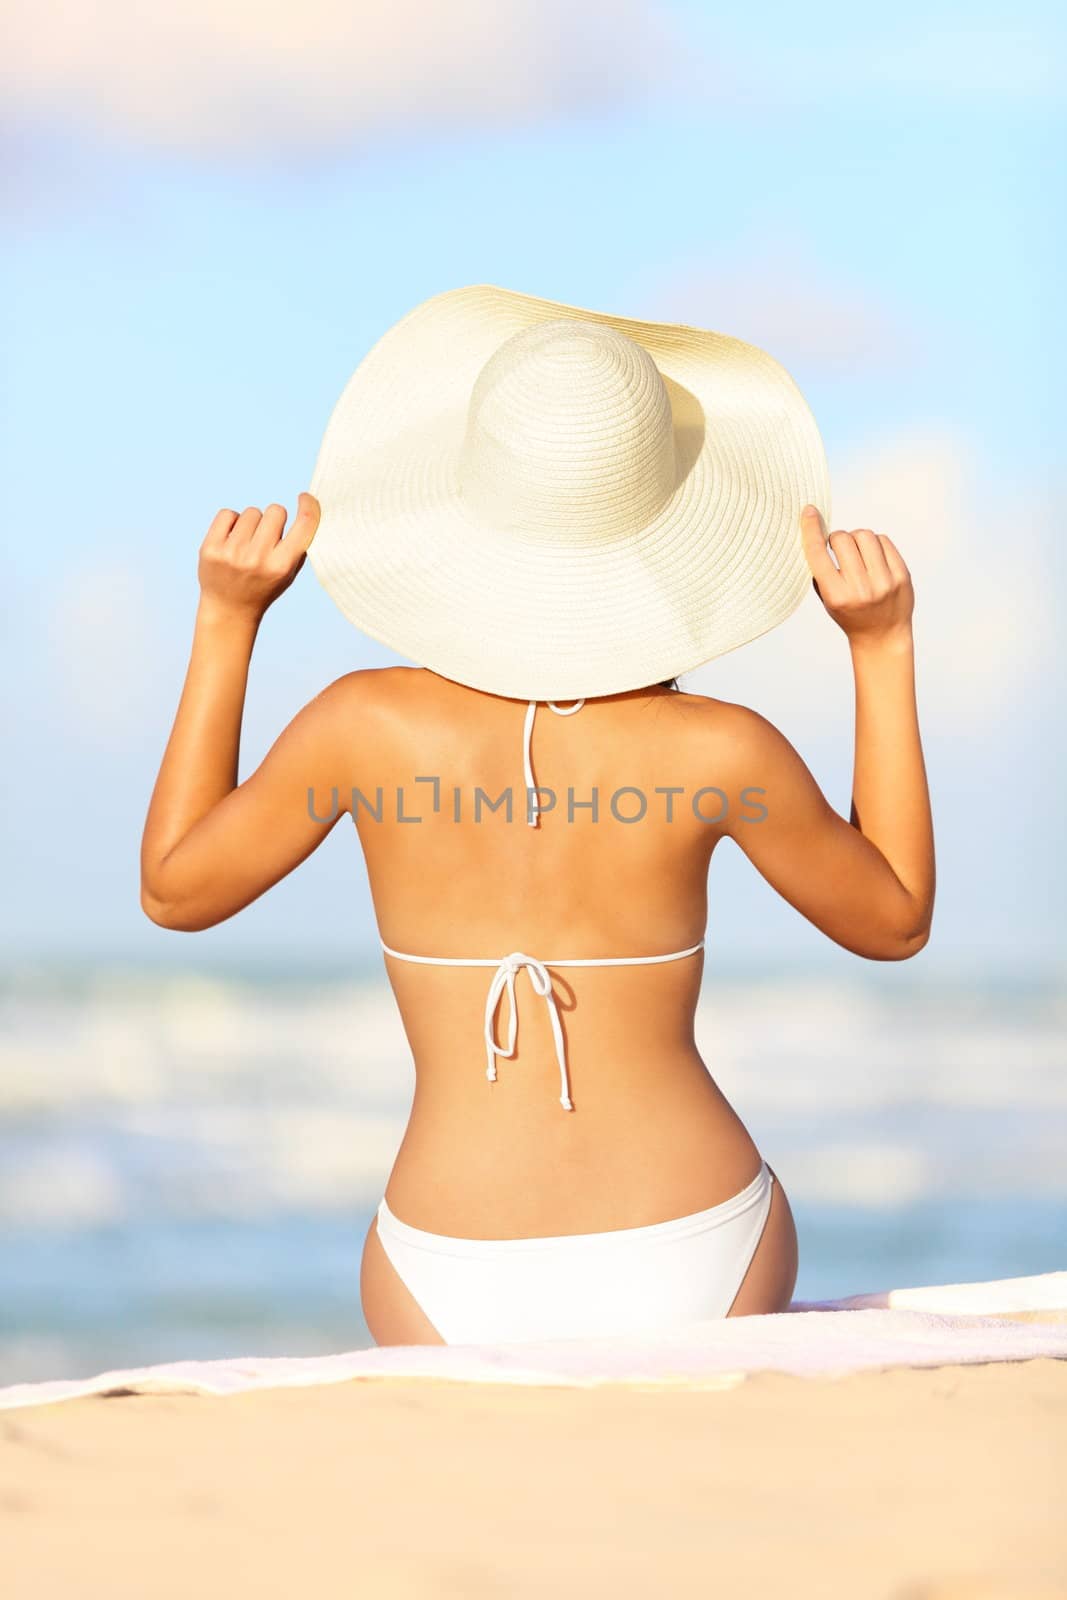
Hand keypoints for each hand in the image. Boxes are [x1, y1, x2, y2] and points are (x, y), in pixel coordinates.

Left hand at [197, 493, 320, 619]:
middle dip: (274, 519)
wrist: (229, 608)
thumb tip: (310, 509)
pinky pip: (228, 513)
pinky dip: (232, 522)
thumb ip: (300, 546)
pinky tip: (231, 539)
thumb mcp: (289, 573)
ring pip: (251, 512)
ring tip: (247, 544)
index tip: (305, 498)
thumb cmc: (264, 586)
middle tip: (267, 537)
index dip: (309, 505)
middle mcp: (258, 558)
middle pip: (276, 511)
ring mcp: (232, 553)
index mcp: (282, 566)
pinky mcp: (210, 548)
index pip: (305, 524)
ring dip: (252, 523)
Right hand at [801, 505, 912, 646]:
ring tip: (857, 552)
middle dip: (837, 538)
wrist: (882, 636)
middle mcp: (860, 589)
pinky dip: (874, 543)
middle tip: (838, 548)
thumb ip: (820, 570)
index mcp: (836, 595)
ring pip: (865, 536)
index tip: (809, 511)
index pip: (818, 554)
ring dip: (856, 538)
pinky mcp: (902, 576)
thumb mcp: (827, 599)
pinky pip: (884, 541)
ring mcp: (884, 582)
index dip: (812, 529)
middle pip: (843, 539)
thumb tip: (816, 532)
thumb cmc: (848, 614)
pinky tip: (872, 557)